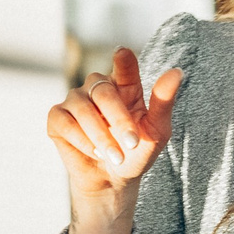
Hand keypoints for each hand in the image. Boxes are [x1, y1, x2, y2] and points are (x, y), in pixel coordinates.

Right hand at [49, 48, 181, 233]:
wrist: (114, 179)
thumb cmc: (137, 151)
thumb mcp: (157, 130)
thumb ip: (164, 102)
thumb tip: (177, 72)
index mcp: (125, 85)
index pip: (124, 65)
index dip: (123, 60)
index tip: (123, 54)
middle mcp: (98, 86)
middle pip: (103, 91)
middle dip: (118, 119)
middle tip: (132, 143)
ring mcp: (75, 100)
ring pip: (81, 107)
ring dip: (101, 135)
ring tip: (116, 157)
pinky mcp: (57, 117)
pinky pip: (64, 122)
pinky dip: (81, 140)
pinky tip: (94, 153)